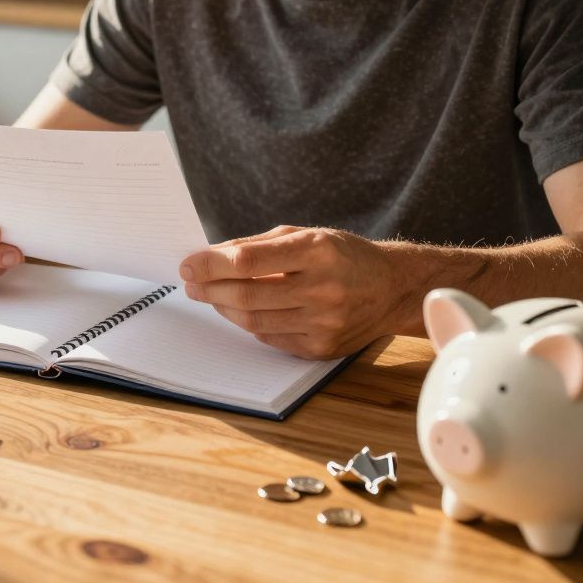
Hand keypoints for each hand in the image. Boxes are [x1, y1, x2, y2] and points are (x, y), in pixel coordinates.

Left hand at [179, 226, 400, 359]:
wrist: (394, 288)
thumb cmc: (343, 256)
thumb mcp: (305, 235)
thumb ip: (257, 246)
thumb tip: (209, 256)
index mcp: (317, 251)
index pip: (249, 261)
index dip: (211, 264)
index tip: (188, 264)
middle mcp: (323, 288)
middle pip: (246, 295)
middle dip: (209, 288)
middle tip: (190, 283)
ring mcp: (324, 322)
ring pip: (254, 320)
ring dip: (224, 308)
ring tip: (211, 296)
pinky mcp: (323, 347)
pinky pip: (271, 337)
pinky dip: (250, 324)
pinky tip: (242, 311)